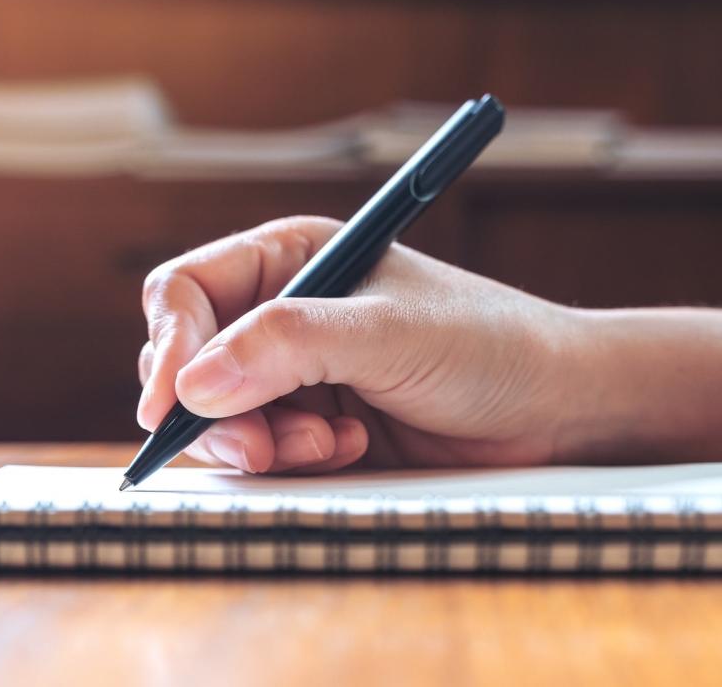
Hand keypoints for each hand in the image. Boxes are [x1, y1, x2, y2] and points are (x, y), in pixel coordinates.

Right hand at [137, 216, 601, 473]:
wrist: (553, 408)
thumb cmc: (487, 344)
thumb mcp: (388, 334)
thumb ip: (289, 346)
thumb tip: (193, 382)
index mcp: (291, 258)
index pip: (186, 293)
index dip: (168, 347)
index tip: (171, 406)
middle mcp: (283, 313)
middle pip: (189, 363)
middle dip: (217, 412)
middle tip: (261, 448)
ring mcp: (296, 375)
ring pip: (219, 419)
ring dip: (262, 443)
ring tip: (330, 446)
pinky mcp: (314, 428)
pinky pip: (262, 454)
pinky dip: (292, 462)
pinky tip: (349, 451)